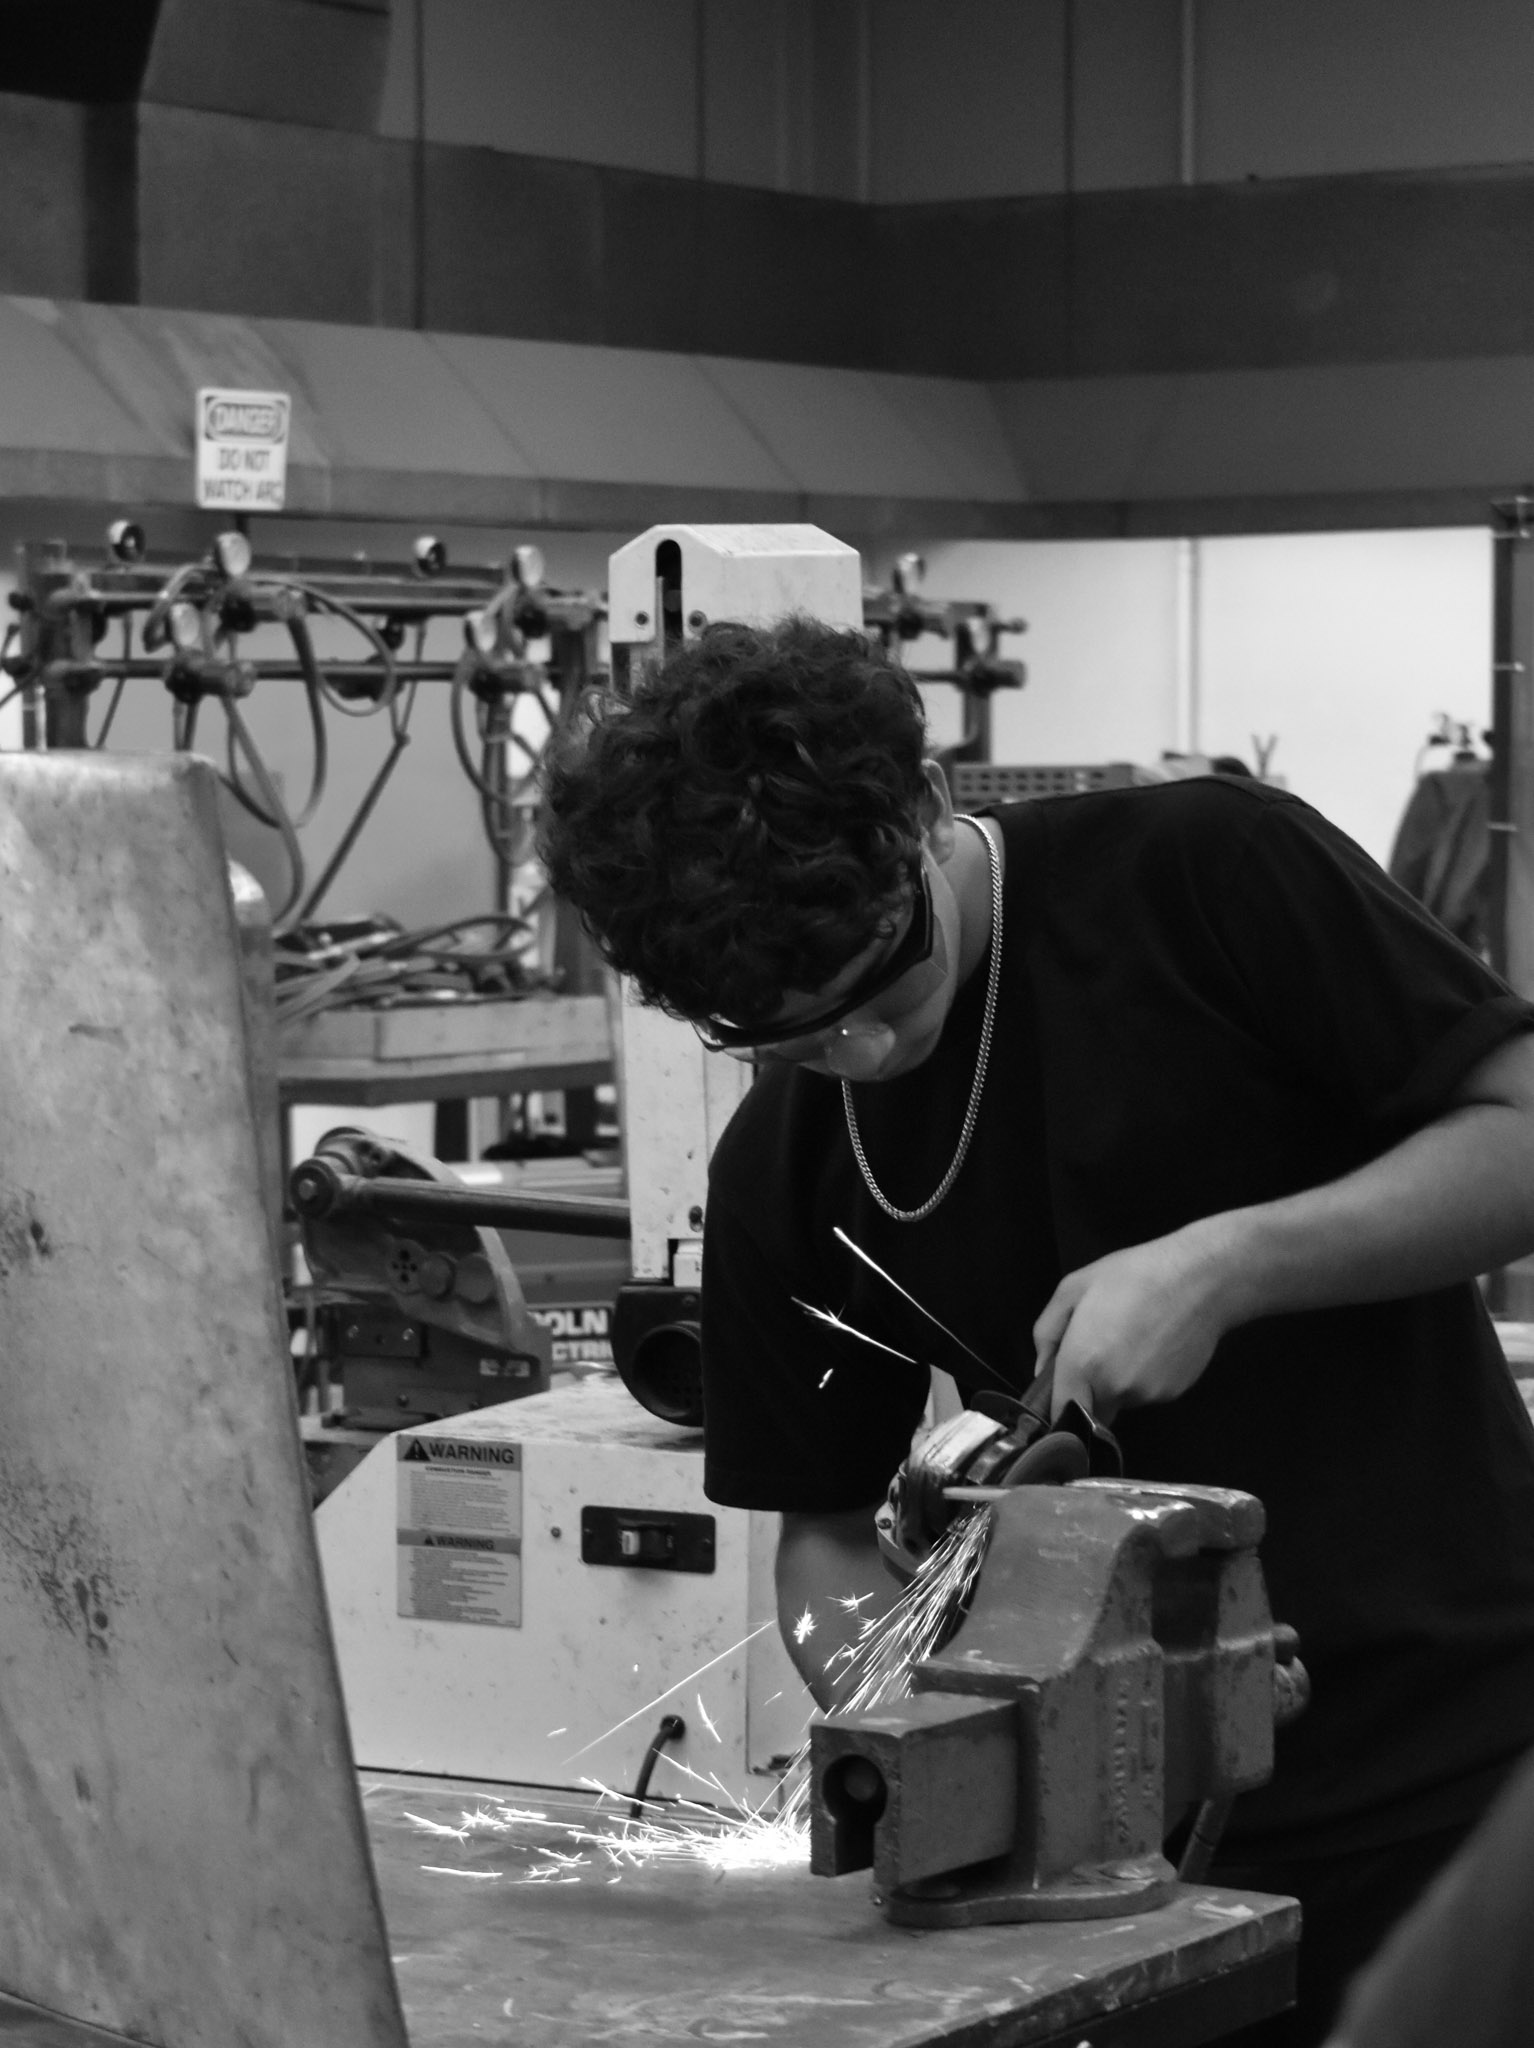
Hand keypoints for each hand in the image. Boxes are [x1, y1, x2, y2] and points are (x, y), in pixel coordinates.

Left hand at [1034, 1222, 1237, 1423]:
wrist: (1200, 1279)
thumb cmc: (1132, 1275)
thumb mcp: (1074, 1287)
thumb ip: (1048, 1332)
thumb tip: (1042, 1369)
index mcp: (1082, 1363)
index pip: (1061, 1412)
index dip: (1056, 1410)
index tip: (1059, 1397)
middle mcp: (1113, 1388)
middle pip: (1092, 1409)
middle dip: (1089, 1392)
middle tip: (1101, 1351)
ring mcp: (1146, 1395)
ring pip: (1122, 1401)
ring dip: (1119, 1383)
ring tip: (1133, 1340)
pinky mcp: (1173, 1395)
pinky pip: (1148, 1394)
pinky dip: (1146, 1378)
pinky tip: (1156, 1346)